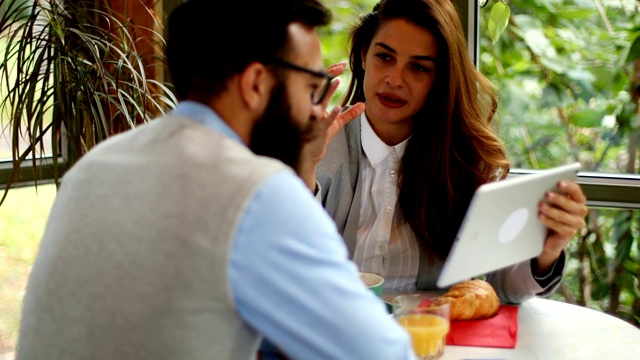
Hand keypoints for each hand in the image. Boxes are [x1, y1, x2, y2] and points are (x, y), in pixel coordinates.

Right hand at [296, 62, 364, 190]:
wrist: (308, 154)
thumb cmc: (320, 137)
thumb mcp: (335, 124)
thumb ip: (349, 114)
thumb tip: (364, 105)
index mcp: (313, 104)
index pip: (319, 83)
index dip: (330, 72)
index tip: (342, 65)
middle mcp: (311, 109)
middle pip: (318, 87)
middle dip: (329, 75)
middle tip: (340, 67)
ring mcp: (314, 120)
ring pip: (320, 102)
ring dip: (328, 92)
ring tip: (337, 82)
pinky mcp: (318, 131)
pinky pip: (324, 122)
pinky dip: (331, 114)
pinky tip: (337, 107)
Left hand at [535, 180, 588, 273]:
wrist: (549, 236)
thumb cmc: (551, 214)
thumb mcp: (553, 203)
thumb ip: (552, 195)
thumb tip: (542, 185)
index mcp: (578, 200)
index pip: (576, 191)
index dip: (569, 187)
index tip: (559, 183)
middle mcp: (580, 211)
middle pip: (570, 204)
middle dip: (558, 198)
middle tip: (546, 194)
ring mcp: (576, 223)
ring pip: (563, 216)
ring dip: (551, 210)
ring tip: (540, 205)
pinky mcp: (569, 233)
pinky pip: (559, 227)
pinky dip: (548, 221)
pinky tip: (540, 216)